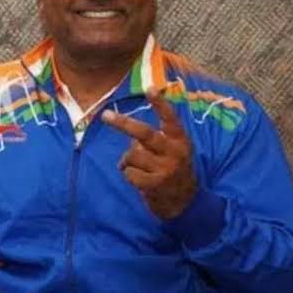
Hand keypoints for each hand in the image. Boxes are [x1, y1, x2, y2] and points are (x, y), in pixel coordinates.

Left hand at [101, 87, 197, 218]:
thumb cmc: (175, 170)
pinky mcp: (155, 184)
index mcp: (180, 140)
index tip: (149, 89)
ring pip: (132, 154)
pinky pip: (130, 173)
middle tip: (105, 115)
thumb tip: (130, 131)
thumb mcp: (173, 151)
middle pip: (145, 134)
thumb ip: (156, 139)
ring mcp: (164, 169)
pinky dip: (128, 174)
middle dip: (123, 123)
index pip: (170, 118)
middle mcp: (174, 152)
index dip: (160, 103)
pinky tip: (138, 179)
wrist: (186, 202)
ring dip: (127, 160)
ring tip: (134, 166)